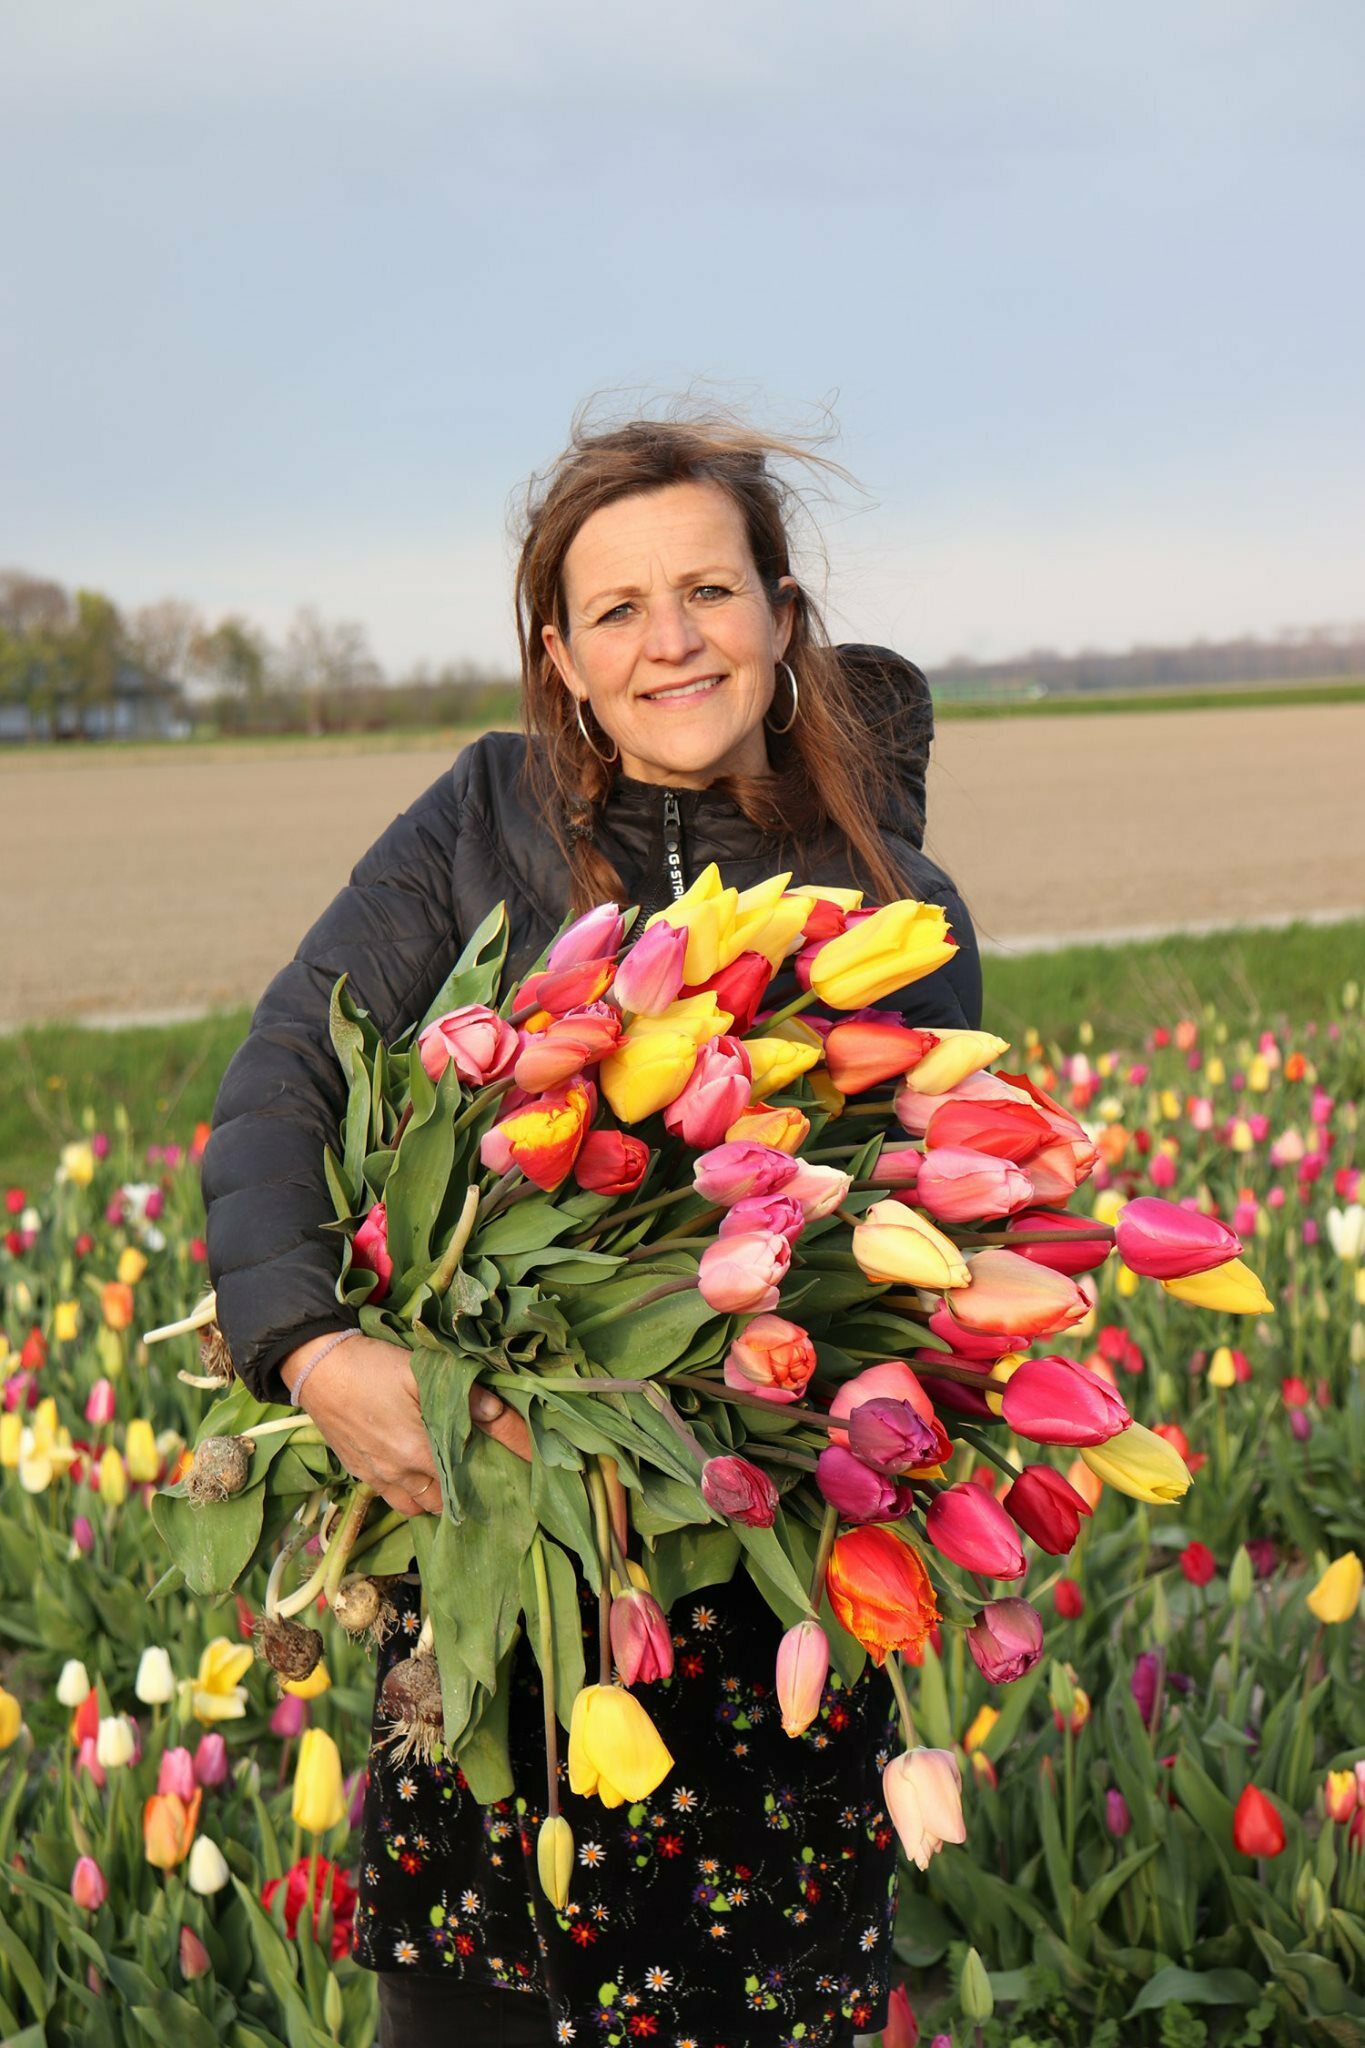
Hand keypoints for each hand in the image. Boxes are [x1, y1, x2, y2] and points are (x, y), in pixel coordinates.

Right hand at [281, 1334, 531, 1516]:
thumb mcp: (422, 1372)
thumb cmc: (372, 1367)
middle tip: (478, 1471)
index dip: (487, 1480)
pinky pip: (390, 1497)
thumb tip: (503, 1414)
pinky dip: (408, 1493)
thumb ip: (466, 1396)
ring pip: (414, 1506)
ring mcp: (375, 1477)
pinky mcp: (358, 1471)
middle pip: (441, 1503)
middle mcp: (397, 1475)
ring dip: (433, 1497)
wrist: (315, 1367)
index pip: (465, 1482)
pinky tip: (416, 1471)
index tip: (506, 1474)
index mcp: (418, 1454)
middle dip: (461, 1493)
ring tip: (448, 1476)